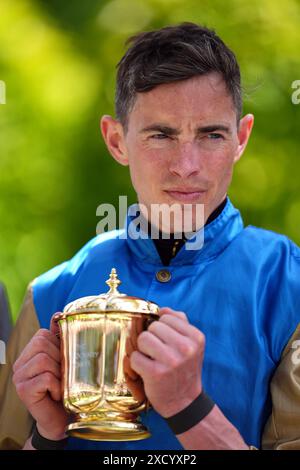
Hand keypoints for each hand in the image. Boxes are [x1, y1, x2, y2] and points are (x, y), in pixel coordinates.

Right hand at [13, 314, 67, 439]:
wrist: (60, 418)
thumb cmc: (63, 388)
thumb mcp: (63, 360)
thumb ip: (58, 339)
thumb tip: (58, 314)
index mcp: (28, 354)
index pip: (42, 334)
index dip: (58, 345)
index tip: (63, 361)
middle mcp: (19, 364)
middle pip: (42, 344)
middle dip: (59, 359)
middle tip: (62, 375)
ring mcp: (18, 377)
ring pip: (44, 360)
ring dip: (59, 373)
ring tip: (59, 384)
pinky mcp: (23, 391)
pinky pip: (46, 377)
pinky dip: (56, 385)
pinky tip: (55, 393)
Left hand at [130, 307, 204, 417]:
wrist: (184, 402)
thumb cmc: (184, 369)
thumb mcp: (191, 344)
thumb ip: (179, 322)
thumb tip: (162, 309)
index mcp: (196, 337)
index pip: (167, 316)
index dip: (162, 328)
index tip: (167, 342)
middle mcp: (186, 348)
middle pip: (153, 326)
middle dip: (152, 338)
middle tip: (159, 353)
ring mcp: (171, 361)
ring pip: (143, 339)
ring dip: (143, 350)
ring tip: (152, 359)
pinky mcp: (156, 373)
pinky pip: (134, 357)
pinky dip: (137, 364)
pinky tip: (147, 370)